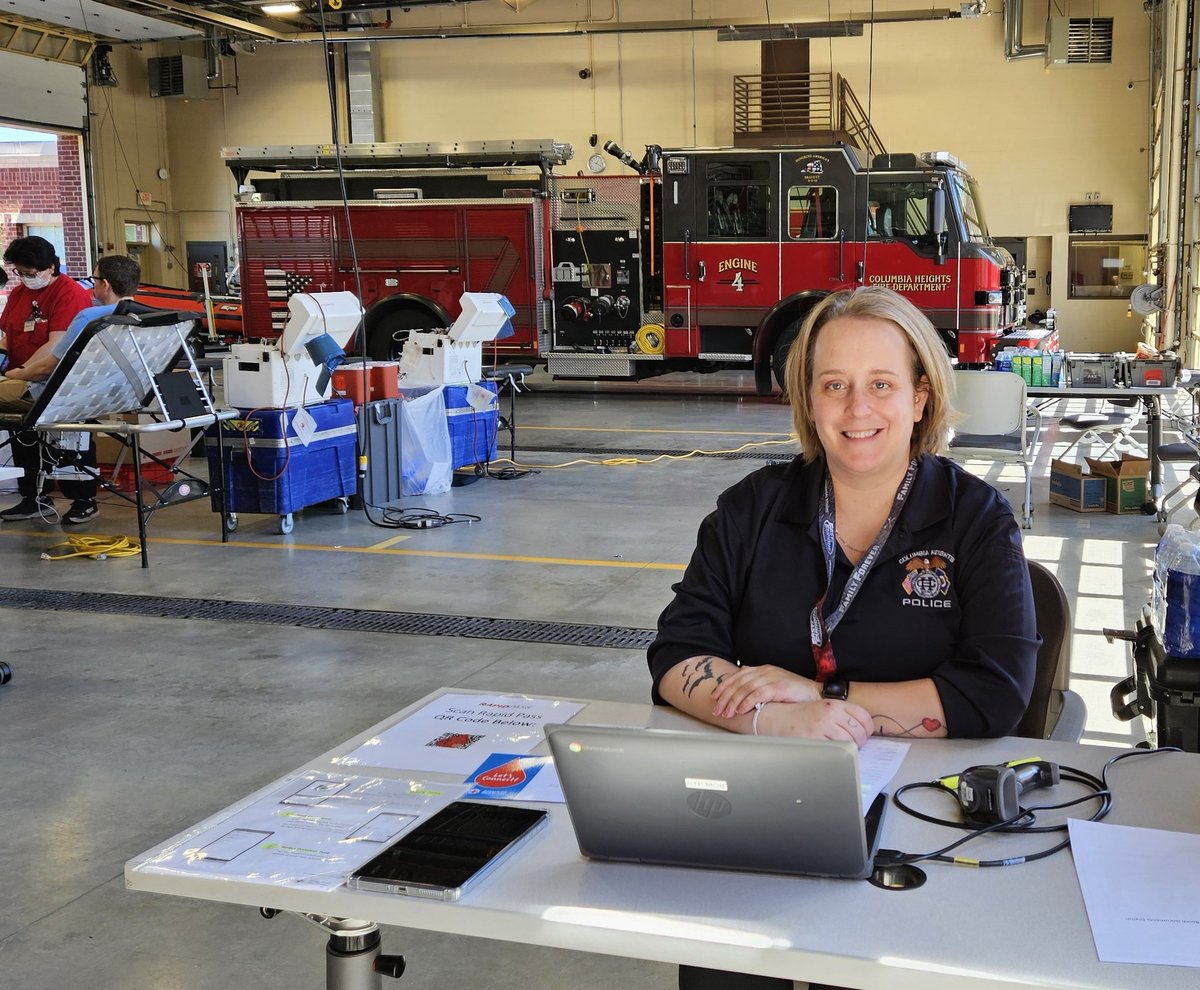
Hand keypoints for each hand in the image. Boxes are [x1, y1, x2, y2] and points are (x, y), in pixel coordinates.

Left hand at [711, 664, 819, 718]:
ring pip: (746, 689)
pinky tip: (740, 710)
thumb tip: (742, 681)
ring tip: (726, 713)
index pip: (738, 676)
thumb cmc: (795, 692)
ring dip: (733, 702)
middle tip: (717, 710)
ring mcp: (772, 678)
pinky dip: (747, 702)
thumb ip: (759, 683)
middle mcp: (765, 671)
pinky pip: (758, 694)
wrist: (816, 693)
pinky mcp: (779, 686)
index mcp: (763, 669)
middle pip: (739, 683)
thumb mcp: (774, 684)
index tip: (714, 697)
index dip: (724, 686)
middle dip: (725, 697)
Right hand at [756, 699, 873, 746]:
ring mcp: (822, 726)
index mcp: (833, 704)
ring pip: (850, 743)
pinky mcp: (813, 738)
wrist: (773, 716)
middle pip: (859, 733)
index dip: (867, 730)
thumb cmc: (796, 714)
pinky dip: (836, 755)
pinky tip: (830, 753)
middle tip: (852, 746)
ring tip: (841, 751)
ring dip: (849, 751)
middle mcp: (829, 713)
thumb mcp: (821, 708)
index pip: (864, 718)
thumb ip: (840, 715)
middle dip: (859, 743)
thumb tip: (859, 731)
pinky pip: (834, 751)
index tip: (863, 735)